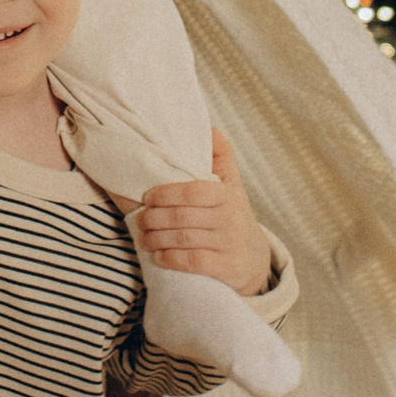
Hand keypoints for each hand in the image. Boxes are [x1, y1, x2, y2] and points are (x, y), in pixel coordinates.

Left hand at [133, 130, 271, 295]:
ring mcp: (229, 244)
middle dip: (153, 219)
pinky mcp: (227, 268)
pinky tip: (159, 256)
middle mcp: (230, 219)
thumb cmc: (233, 217)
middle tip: (140, 221)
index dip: (164, 194)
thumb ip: (221, 157)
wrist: (255, 261)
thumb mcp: (232, 185)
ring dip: (156, 239)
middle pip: (181, 216)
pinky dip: (170, 258)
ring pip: (183, 239)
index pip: (192, 190)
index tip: (147, 197)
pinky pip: (191, 262)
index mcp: (228, 195)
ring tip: (144, 238)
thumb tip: (208, 127)